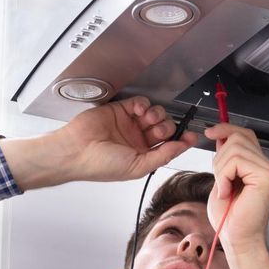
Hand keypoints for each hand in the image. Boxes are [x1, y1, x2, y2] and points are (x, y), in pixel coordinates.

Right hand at [50, 97, 195, 183]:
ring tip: (146, 120)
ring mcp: (130, 124)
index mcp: (143, 156)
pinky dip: (143, 104)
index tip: (192, 135)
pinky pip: (140, 103)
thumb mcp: (138, 166)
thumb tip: (182, 147)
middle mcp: (138, 140)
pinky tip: (137, 111)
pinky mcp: (121, 110)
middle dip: (166, 127)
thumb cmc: (101, 164)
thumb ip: (162, 155)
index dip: (182, 140)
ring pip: (155, 114)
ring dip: (156, 115)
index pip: (169, 145)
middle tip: (157, 130)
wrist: (77, 150)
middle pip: (165, 127)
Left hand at [204, 123, 268, 252]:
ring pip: (235, 148)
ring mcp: (268, 170)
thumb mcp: (222, 179)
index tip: (210, 132)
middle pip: (238, 136)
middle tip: (220, 180)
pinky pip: (236, 161)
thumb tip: (220, 136)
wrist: (237, 239)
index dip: (226, 129)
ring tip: (225, 189)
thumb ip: (225, 158)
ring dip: (220, 169)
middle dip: (219, 156)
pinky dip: (224, 176)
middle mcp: (266, 165)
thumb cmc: (229, 217)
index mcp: (257, 165)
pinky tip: (227, 192)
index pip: (244, 134)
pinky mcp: (265, 177)